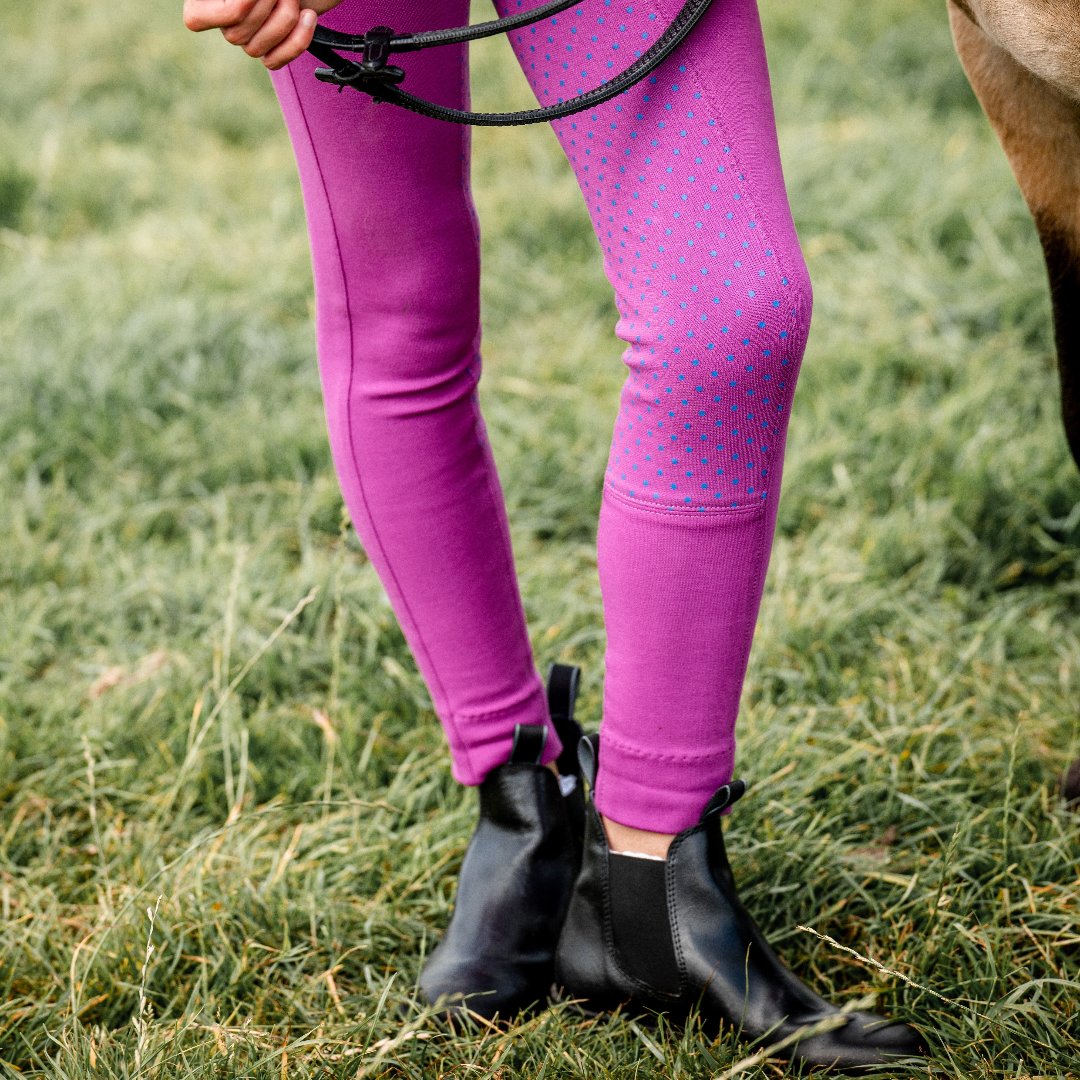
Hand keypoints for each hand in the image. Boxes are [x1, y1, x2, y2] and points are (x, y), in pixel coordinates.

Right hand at [182, 0, 343, 69]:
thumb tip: (246, 7)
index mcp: (203, 1)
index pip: (196, 20)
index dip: (237, 8)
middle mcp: (220, 21)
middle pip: (234, 35)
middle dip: (266, 6)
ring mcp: (244, 39)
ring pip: (254, 50)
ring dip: (285, 19)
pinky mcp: (268, 51)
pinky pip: (274, 61)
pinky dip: (297, 40)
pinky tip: (308, 17)